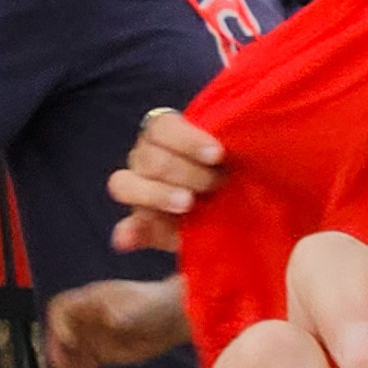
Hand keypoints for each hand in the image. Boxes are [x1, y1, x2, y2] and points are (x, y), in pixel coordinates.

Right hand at [41, 277, 189, 367]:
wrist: (175, 318)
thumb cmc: (159, 304)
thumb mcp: (143, 307)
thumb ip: (127, 314)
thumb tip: (113, 320)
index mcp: (91, 301)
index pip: (60, 309)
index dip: (59, 324)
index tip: (70, 341)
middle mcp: (86, 318)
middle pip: (59, 334)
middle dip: (61, 352)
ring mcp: (92, 336)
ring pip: (69, 354)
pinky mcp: (102, 353)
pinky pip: (84, 366)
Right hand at [108, 107, 227, 252]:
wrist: (243, 203)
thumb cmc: (240, 169)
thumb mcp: (238, 155)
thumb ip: (228, 147)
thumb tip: (223, 147)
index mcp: (166, 133)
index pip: (162, 127)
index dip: (187, 140)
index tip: (217, 154)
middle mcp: (146, 157)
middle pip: (149, 158)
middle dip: (186, 172)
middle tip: (217, 183)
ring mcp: (139, 190)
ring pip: (125, 185)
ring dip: (157, 194)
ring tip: (188, 204)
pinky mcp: (143, 225)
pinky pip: (128, 228)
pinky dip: (129, 233)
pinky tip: (128, 240)